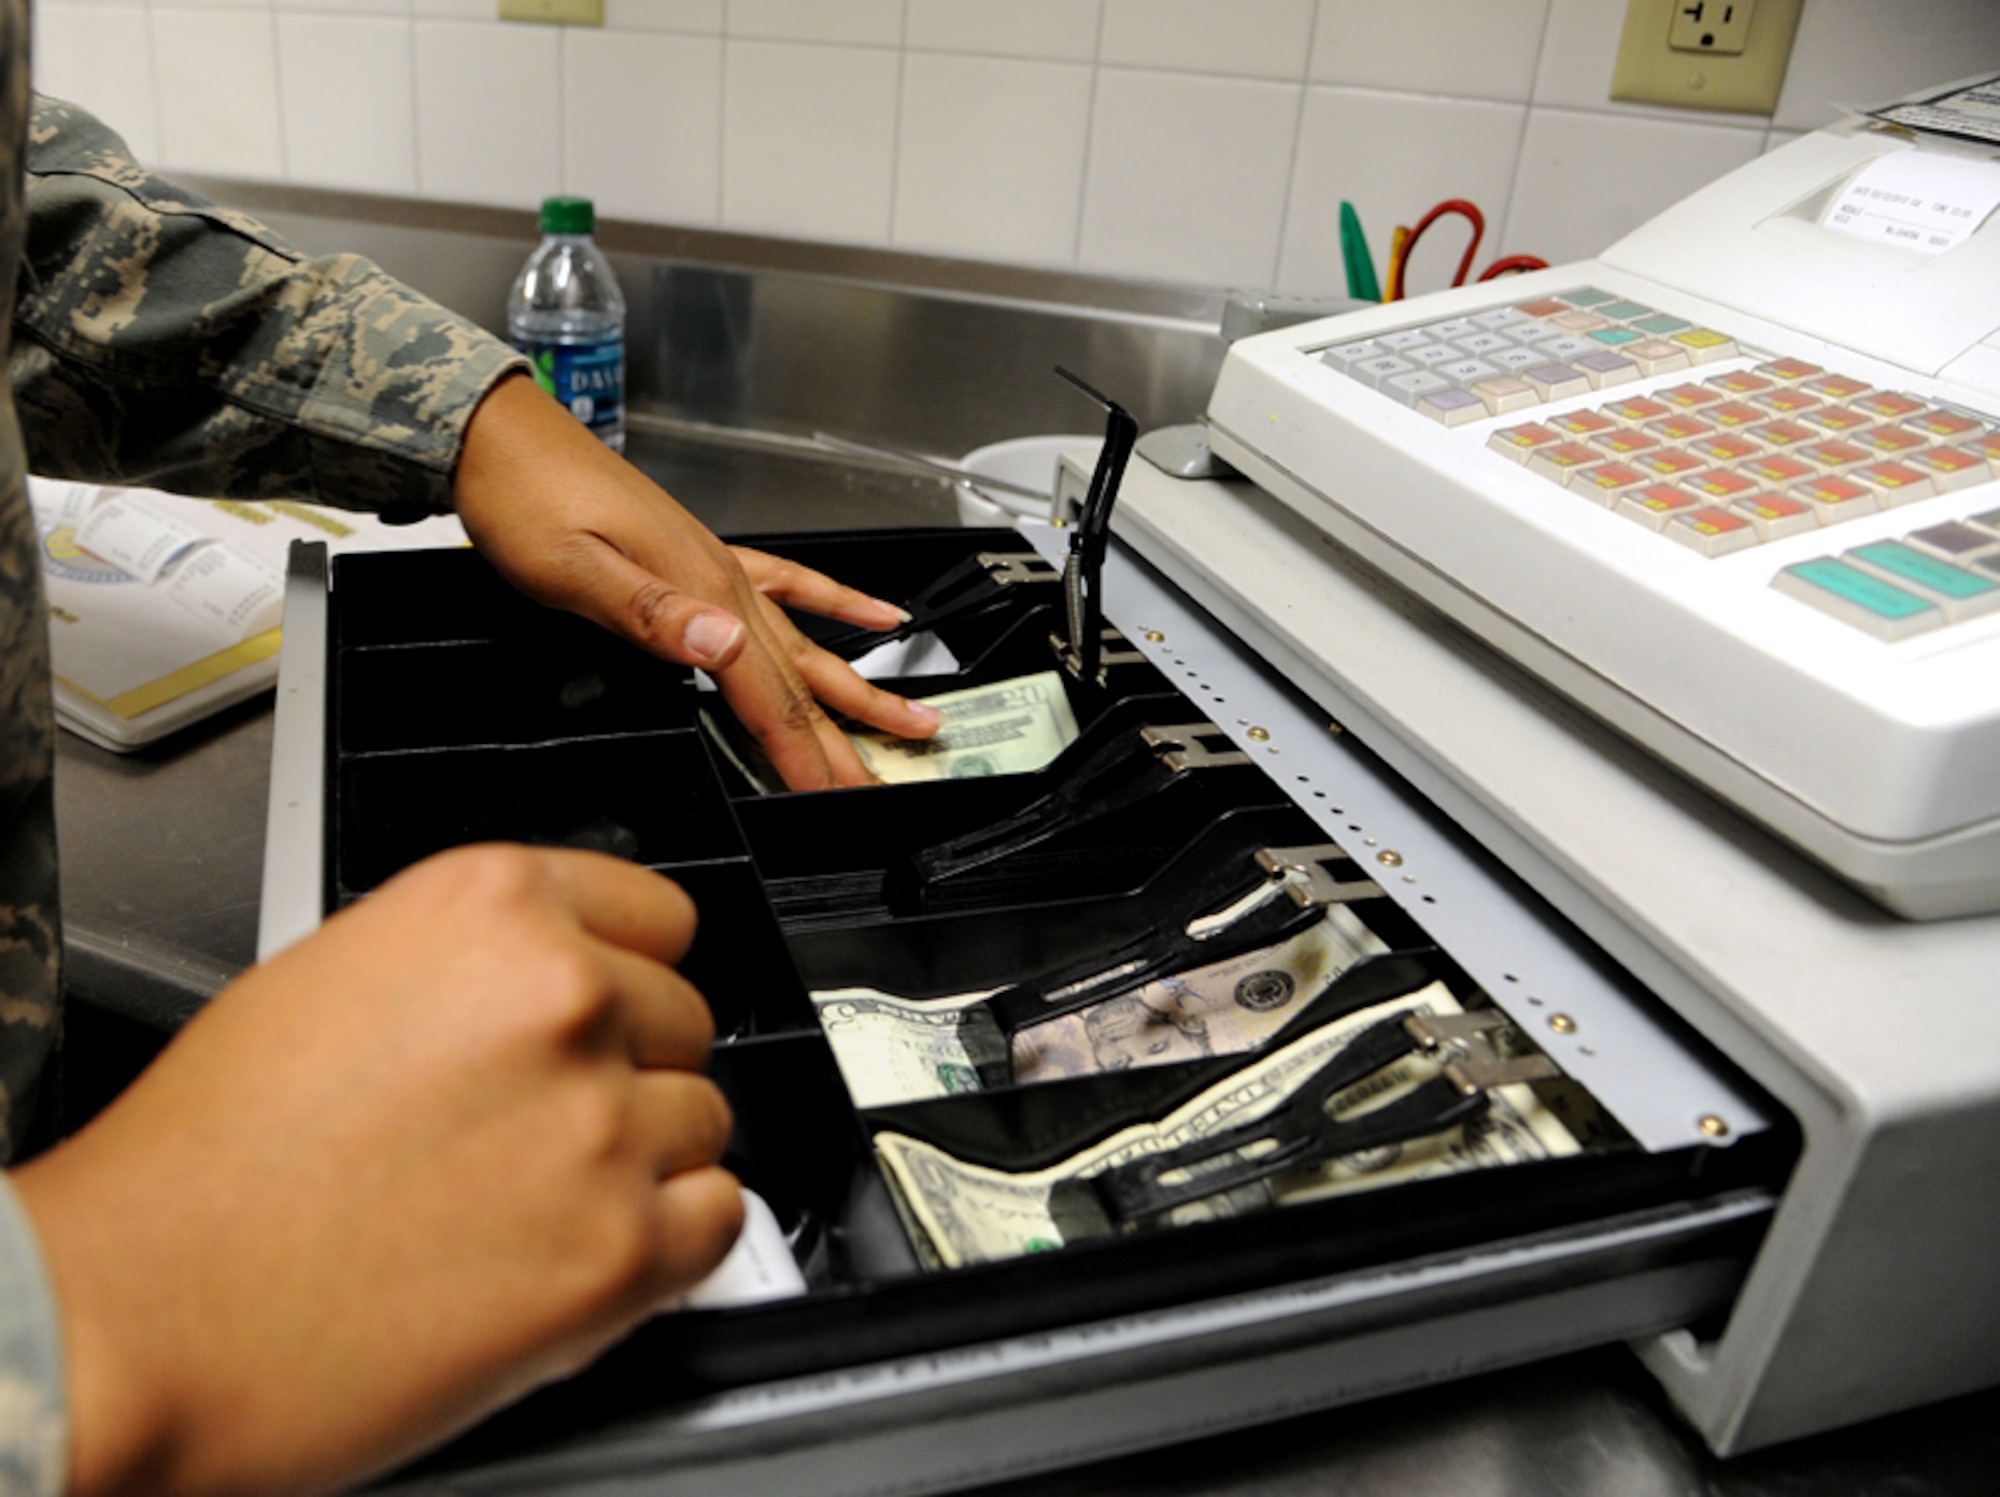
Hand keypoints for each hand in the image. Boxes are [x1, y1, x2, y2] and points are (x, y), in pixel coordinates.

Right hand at [13, 845, 740, 1496]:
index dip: (628, 973)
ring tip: (530, 1200)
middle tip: (534, 1127)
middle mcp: (562, 996)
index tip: (610, 1009)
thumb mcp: (335, 976)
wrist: (136, 1316)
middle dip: (624, 1071)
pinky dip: (671, 1241)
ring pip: (701, 1120)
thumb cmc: (202, 1168)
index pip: (659, 912)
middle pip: (683, 1020)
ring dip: (641, 1161)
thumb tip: (549, 981)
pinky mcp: (620, 1249)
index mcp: (490, 906)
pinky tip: (584, 1249)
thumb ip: (471, 966)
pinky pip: (718, 1217)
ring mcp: (601, 1122)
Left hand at [452, 375, 938, 789]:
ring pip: (805, 645)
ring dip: (860, 688)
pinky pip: (790, 584)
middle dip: (848, 738)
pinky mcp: (703, 555)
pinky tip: (874, 615)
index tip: (831, 792)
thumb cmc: (523, 502)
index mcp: (697, 591)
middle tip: (891, 782)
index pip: (764, 692)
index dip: (800, 750)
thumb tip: (720, 646)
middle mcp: (722, 580)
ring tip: (911, 719)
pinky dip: (836, 603)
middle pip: (798, 679)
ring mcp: (719, 567)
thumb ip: (649, 614)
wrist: (501, 438)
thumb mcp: (571, 569)